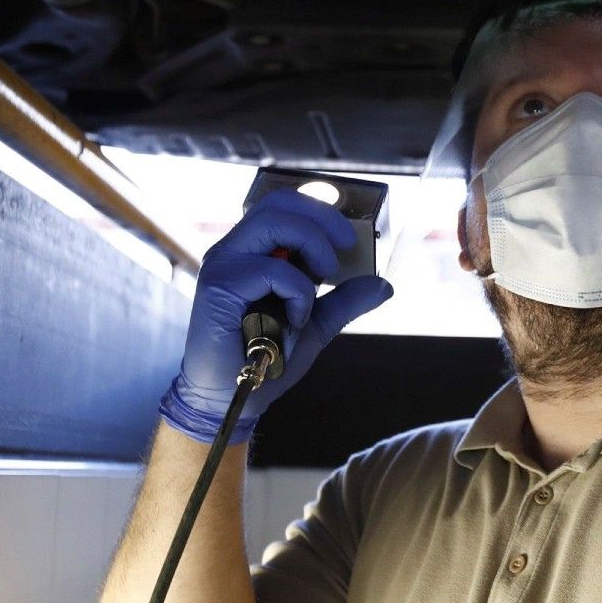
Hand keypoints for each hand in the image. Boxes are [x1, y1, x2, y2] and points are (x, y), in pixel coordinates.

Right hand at [158, 189, 392, 443]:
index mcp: (250, 251)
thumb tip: (383, 284)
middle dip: (322, 220)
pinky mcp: (219, 287)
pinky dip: (297, 292)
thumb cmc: (266, 359)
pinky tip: (293, 320)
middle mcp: (233, 250)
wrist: (235, 399)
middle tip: (344, 249)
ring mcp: (223, 265)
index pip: (282, 205)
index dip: (319, 210)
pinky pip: (272, 270)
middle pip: (278, 203)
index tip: (348, 238)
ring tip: (323, 281)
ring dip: (312, 247)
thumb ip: (344, 301)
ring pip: (274, 223)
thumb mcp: (316, 323)